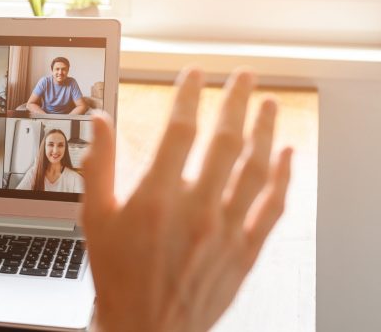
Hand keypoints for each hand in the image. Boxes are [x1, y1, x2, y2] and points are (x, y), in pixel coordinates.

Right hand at [80, 68, 292, 331]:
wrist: (145, 330)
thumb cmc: (117, 276)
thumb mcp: (94, 218)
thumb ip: (99, 165)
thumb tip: (100, 120)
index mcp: (156, 198)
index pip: (180, 130)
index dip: (189, 95)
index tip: (195, 74)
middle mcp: (196, 209)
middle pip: (226, 140)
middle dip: (237, 101)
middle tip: (245, 76)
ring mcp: (226, 230)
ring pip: (256, 168)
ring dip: (266, 131)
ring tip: (270, 104)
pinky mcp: (244, 251)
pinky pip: (272, 206)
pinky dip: (283, 177)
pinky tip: (286, 155)